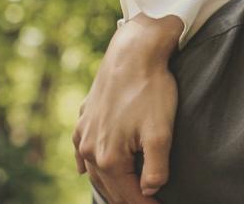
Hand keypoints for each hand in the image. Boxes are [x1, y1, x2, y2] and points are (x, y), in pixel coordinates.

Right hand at [73, 13, 182, 202]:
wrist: (133, 54)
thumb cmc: (151, 90)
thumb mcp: (161, 132)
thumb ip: (156, 167)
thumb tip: (149, 191)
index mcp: (109, 157)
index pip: (128, 195)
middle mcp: (90, 150)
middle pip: (109, 187)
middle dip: (128, 199)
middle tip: (148, 202)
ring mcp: (83, 134)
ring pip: (95, 172)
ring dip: (110, 185)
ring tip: (127, 193)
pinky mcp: (83, 120)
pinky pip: (82, 152)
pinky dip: (89, 165)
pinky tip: (87, 170)